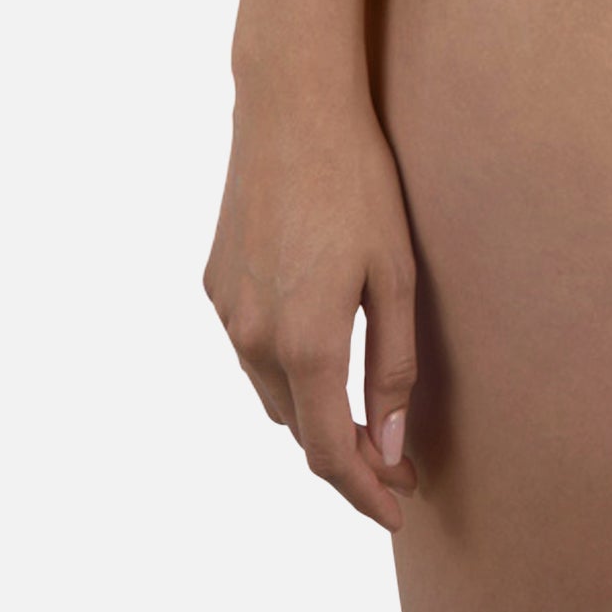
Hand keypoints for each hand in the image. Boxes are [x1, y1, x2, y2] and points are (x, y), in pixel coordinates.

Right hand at [203, 77, 421, 528]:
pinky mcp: (213, 284)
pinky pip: (250, 349)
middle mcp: (253, 340)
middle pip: (300, 430)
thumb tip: (390, 442)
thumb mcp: (396, 274)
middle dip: (346, 453)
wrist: (291, 106)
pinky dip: (284, 362)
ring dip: (312, 409)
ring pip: (271, 393)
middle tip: (397, 453)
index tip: (398, 506)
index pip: (331, 453)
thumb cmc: (358, 181)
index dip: (365, 490)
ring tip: (360, 403)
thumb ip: (392, 366)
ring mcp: (226, 313)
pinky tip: (316, 336)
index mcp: (306, 343)